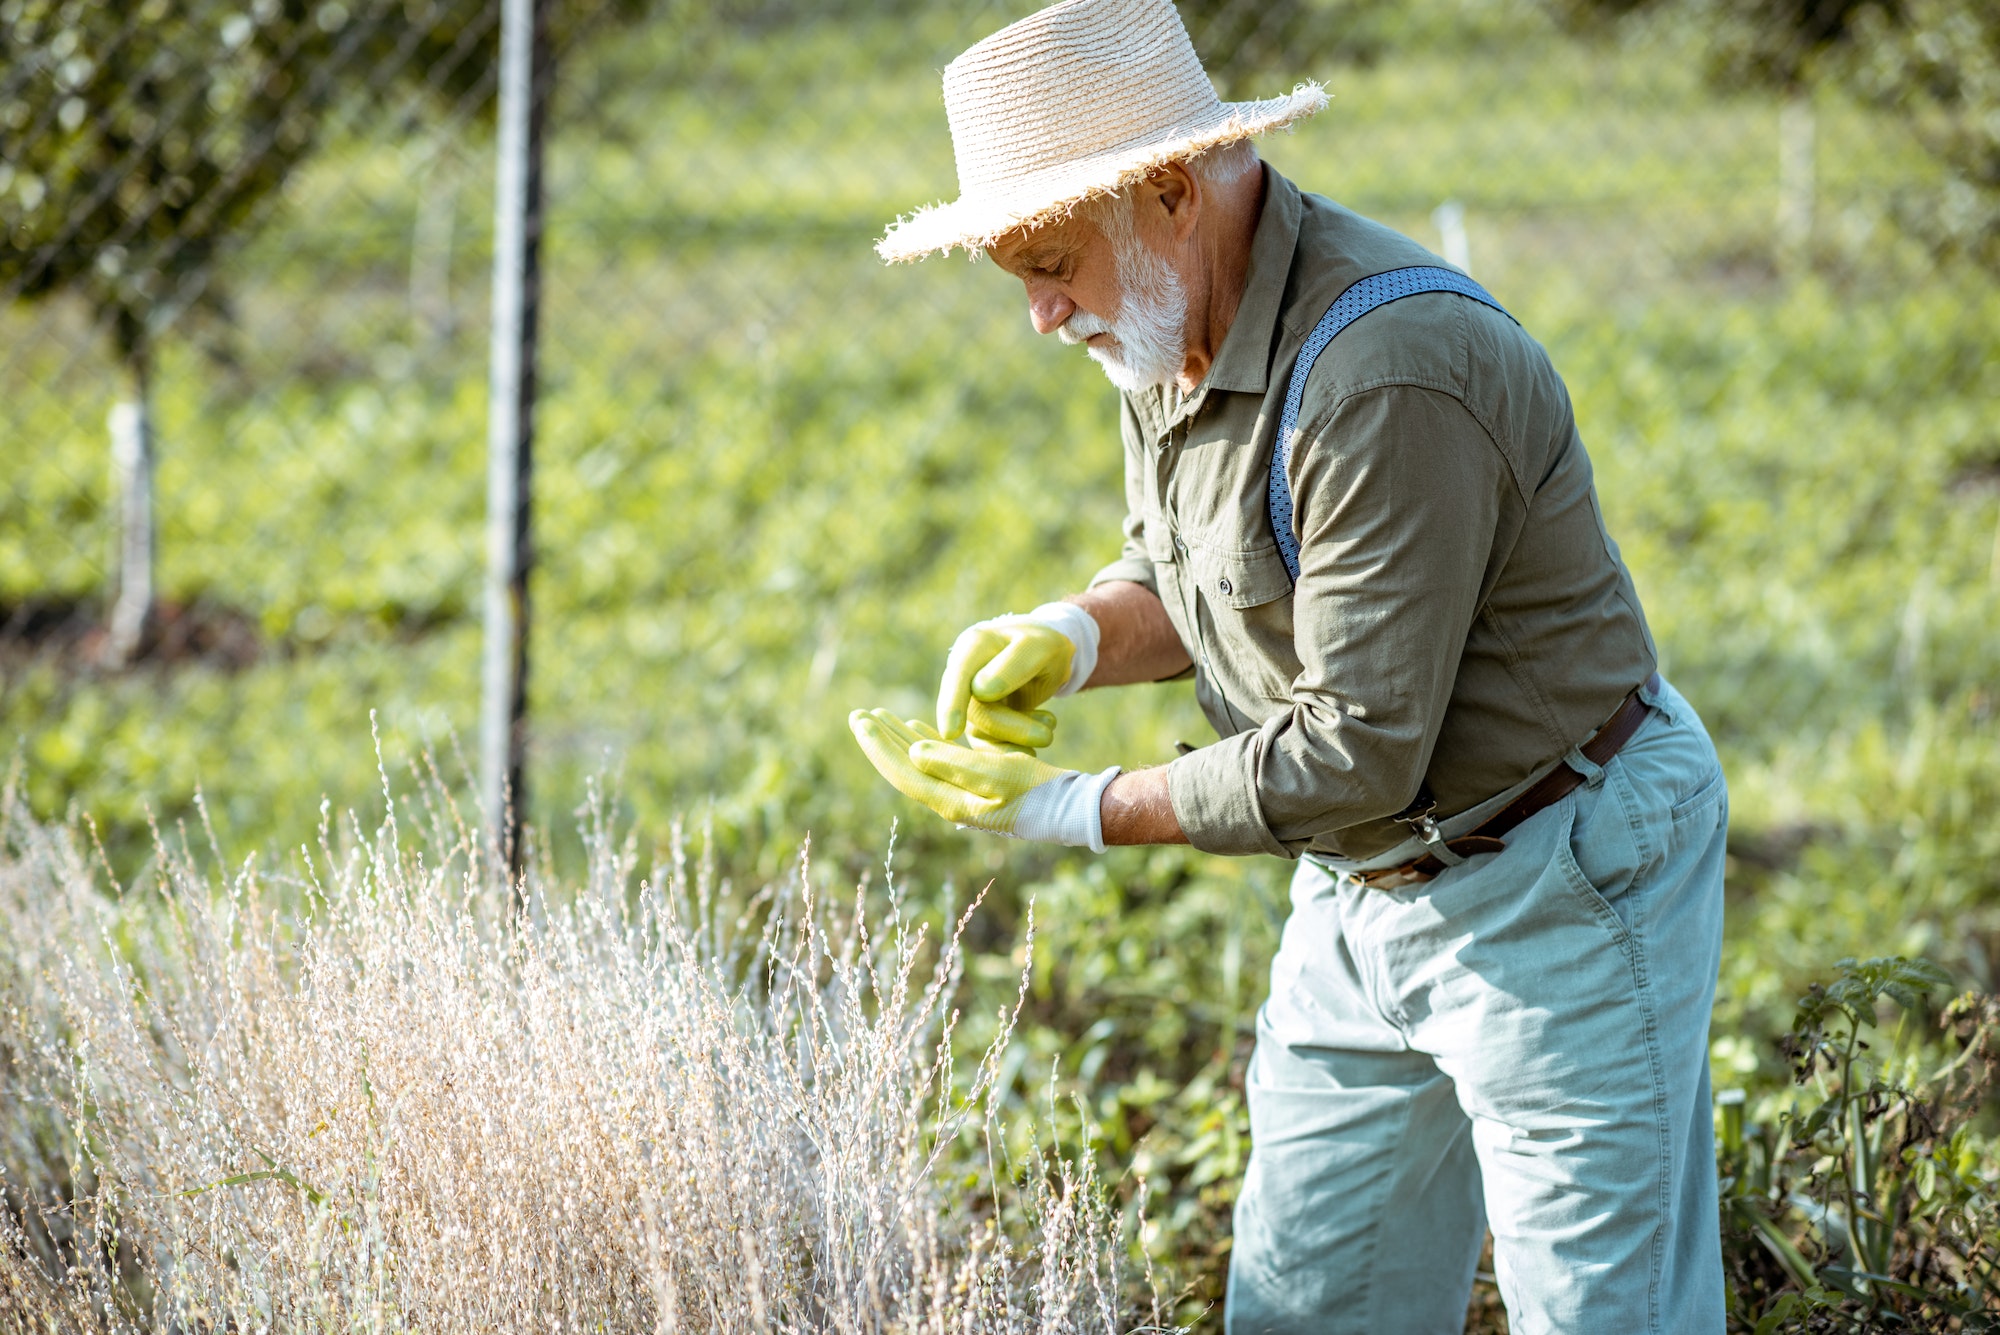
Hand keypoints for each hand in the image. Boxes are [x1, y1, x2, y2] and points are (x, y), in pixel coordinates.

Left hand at [851, 709, 1064, 831]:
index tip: (860, 720)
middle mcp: (951, 800)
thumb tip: (913, 753)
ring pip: (921, 763)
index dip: (880, 746)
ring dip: (901, 738)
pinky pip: (941, 762)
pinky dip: (926, 743)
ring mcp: (963, 795)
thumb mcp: (999, 773)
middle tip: (859, 715)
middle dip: (882, 740)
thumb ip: (955, 763)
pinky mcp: (977, 786)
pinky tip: (919, 731)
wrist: (1071, 808)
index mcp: (951, 801)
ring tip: (881, 717)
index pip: (904, 771)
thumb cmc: (1040, 790)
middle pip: (906, 767)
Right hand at [937, 603, 1099, 747]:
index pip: (957, 678)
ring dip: (1020, 737)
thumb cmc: (1042, 645)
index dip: (951, 705)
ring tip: (1050, 722)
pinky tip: (1042, 729)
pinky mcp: (981, 723)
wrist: (1047, 656)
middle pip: (976, 712)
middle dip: (1012, 728)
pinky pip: (991, 745)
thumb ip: (1013, 665)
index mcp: (972, 648)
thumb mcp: (1039, 647)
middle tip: (1047, 737)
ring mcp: (970, 701)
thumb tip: (979, 692)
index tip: (951, 733)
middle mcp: (964, 675)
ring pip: (983, 733)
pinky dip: (1017, 746)